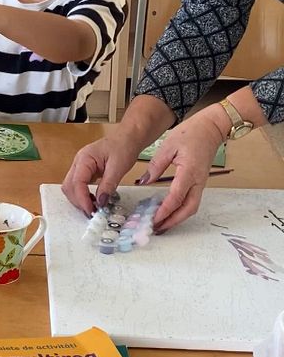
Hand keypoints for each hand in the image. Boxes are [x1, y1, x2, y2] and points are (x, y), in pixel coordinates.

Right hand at [61, 133, 140, 217]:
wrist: (128, 137)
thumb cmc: (124, 147)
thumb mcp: (118, 167)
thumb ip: (108, 185)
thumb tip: (101, 203)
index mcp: (84, 158)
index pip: (77, 182)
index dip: (82, 198)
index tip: (91, 211)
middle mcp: (78, 163)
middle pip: (69, 186)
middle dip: (78, 201)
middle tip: (92, 212)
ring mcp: (80, 166)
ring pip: (71, 187)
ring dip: (79, 199)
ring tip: (93, 208)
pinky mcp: (85, 171)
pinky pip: (78, 185)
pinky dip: (83, 195)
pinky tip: (94, 200)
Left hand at [136, 108, 226, 232]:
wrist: (211, 128)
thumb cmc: (190, 133)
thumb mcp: (167, 146)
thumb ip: (155, 166)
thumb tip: (144, 182)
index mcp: (189, 172)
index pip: (176, 198)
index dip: (164, 211)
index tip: (152, 220)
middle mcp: (197, 181)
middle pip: (188, 209)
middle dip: (172, 221)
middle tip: (156, 229)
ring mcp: (201, 183)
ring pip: (191, 207)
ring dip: (177, 218)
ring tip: (161, 225)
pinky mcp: (200, 182)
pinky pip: (191, 201)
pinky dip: (180, 210)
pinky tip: (168, 212)